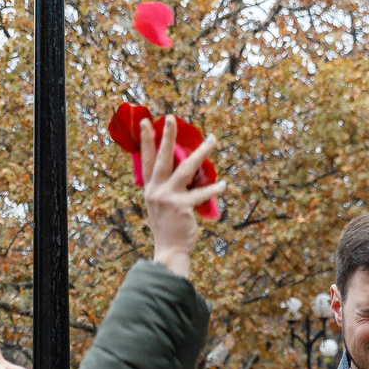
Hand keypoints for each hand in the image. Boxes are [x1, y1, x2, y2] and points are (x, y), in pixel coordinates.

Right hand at [142, 115, 225, 278]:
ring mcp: (169, 197)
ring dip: (201, 152)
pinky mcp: (182, 206)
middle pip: (162, 157)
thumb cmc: (168, 229)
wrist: (169, 251)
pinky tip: (223, 185)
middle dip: (166, 136)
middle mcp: (156, 190)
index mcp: (150, 188)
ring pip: (186, 168)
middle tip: (170, 117)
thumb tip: (187, 172)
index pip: (146, 159)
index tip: (145, 122)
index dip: (145, 141)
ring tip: (212, 139)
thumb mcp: (160, 205)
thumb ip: (167, 188)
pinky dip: (213, 189)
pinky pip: (201, 193)